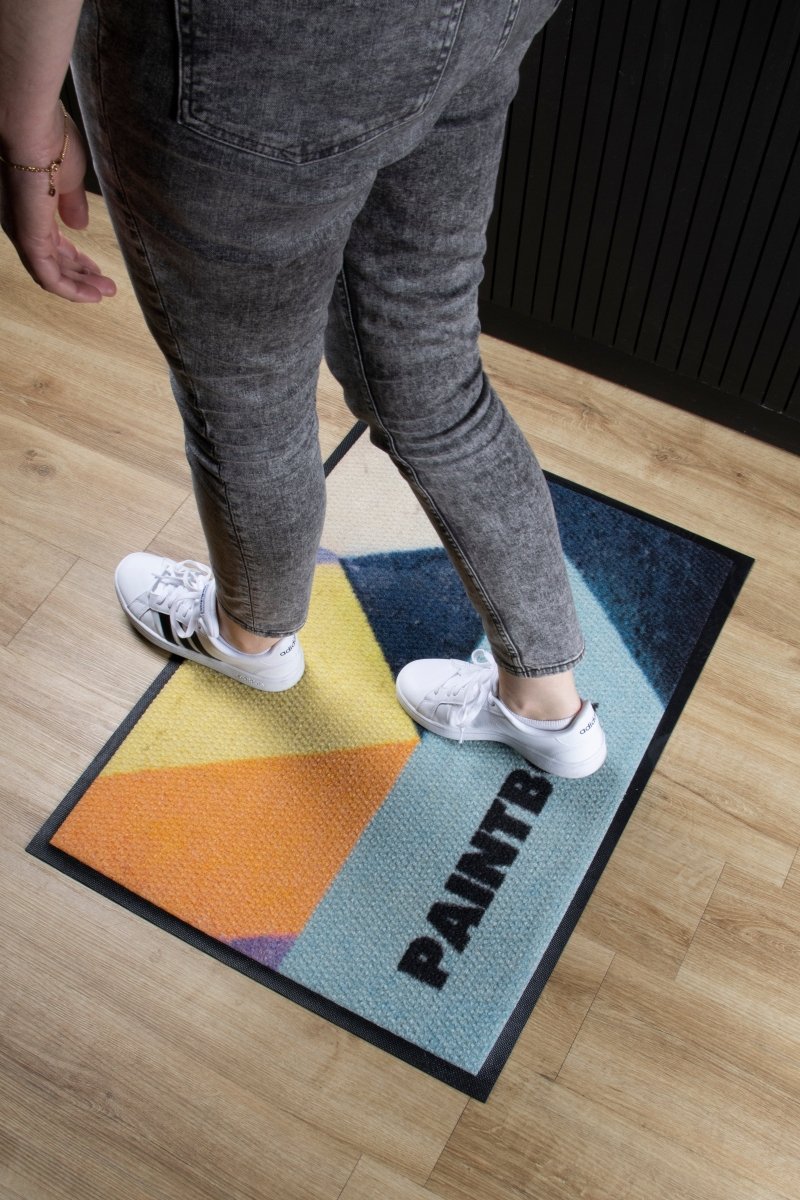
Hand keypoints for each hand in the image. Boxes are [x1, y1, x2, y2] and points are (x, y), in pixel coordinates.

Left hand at [0, 106, 115, 302]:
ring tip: (104, 293)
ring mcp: (22, 232)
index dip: (76, 259)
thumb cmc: (50, 138)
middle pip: (52, 261)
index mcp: (31, 207)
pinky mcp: (28, 238)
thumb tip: (78, 224)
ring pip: (49, 273)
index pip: (52, 243)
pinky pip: (48, 276)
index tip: (98, 269)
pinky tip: (91, 296)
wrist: (31, 122)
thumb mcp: (68, 177)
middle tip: (106, 287)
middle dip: (80, 276)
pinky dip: (70, 289)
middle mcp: (21, 223)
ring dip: (78, 287)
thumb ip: (72, 204)